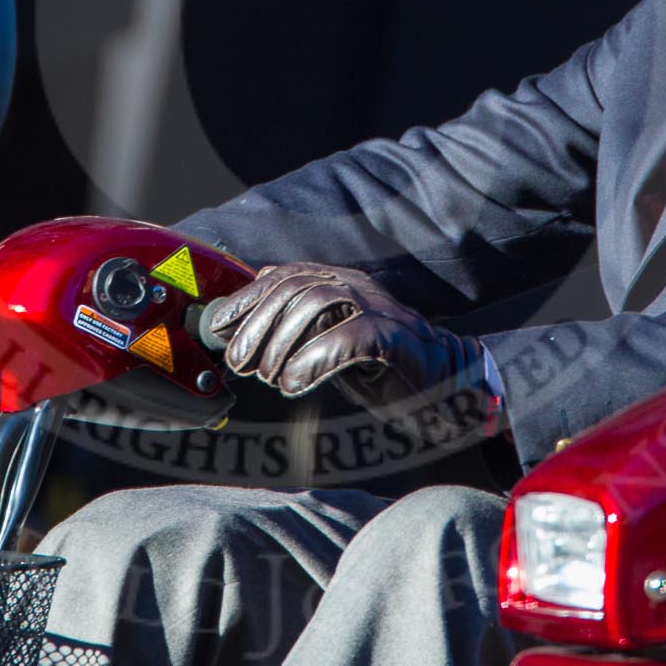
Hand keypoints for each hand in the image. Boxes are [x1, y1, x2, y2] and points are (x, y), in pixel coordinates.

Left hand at [203, 263, 497, 437]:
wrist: (447, 388)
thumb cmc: (382, 367)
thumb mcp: (330, 342)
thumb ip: (297, 326)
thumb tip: (245, 316)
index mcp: (339, 283)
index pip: (283, 277)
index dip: (246, 300)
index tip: (219, 329)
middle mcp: (358, 287)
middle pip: (295, 288)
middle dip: (258, 326)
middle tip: (241, 364)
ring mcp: (381, 309)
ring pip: (318, 303)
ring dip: (284, 342)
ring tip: (270, 377)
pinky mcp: (398, 339)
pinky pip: (352, 336)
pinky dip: (315, 359)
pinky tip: (295, 384)